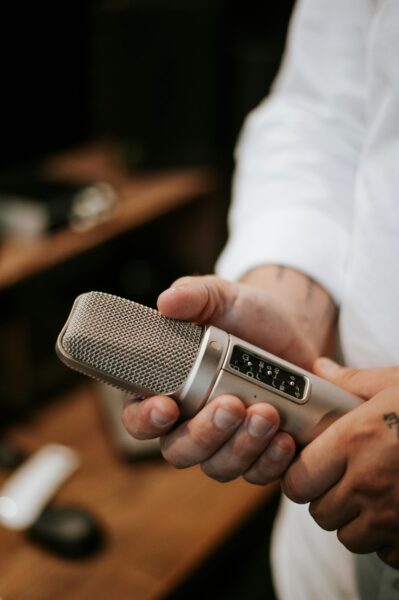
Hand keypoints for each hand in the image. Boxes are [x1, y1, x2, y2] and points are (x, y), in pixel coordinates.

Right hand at [122, 275, 317, 483]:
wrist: (292, 329)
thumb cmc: (245, 313)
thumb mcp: (220, 297)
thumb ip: (193, 296)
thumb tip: (167, 301)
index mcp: (167, 387)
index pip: (138, 417)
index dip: (145, 420)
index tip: (166, 408)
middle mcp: (190, 421)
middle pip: (180, 450)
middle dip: (204, 434)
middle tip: (231, 406)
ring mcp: (224, 441)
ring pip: (219, 466)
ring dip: (241, 447)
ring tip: (267, 414)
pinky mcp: (257, 452)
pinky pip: (257, 473)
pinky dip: (270, 461)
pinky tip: (284, 439)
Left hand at [282, 358, 398, 567]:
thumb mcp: (395, 384)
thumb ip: (351, 383)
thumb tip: (321, 369)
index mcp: (356, 441)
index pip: (299, 478)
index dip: (300, 475)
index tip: (309, 468)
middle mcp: (370, 483)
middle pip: (321, 512)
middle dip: (327, 498)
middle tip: (343, 479)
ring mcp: (395, 516)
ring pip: (350, 536)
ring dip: (356, 520)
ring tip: (373, 494)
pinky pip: (385, 552)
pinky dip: (387, 538)